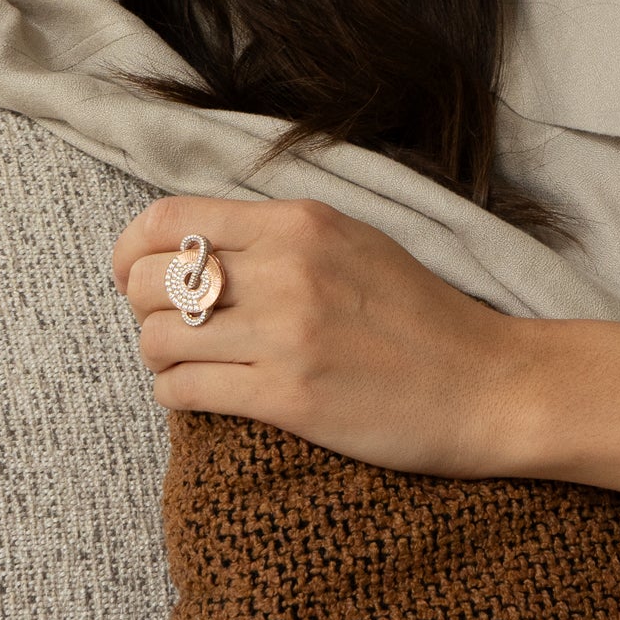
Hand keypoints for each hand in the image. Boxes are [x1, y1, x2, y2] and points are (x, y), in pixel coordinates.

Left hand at [111, 194, 536, 479]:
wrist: (488, 384)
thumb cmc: (420, 314)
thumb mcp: (353, 241)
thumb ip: (278, 235)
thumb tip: (192, 243)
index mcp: (301, 223)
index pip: (170, 219)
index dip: (131, 248)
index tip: (133, 271)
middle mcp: (288, 271)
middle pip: (150, 280)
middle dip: (140, 305)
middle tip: (164, 323)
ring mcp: (288, 336)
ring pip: (159, 339)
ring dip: (158, 356)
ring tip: (186, 362)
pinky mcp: (290, 399)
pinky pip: (186, 392)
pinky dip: (176, 393)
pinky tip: (200, 392)